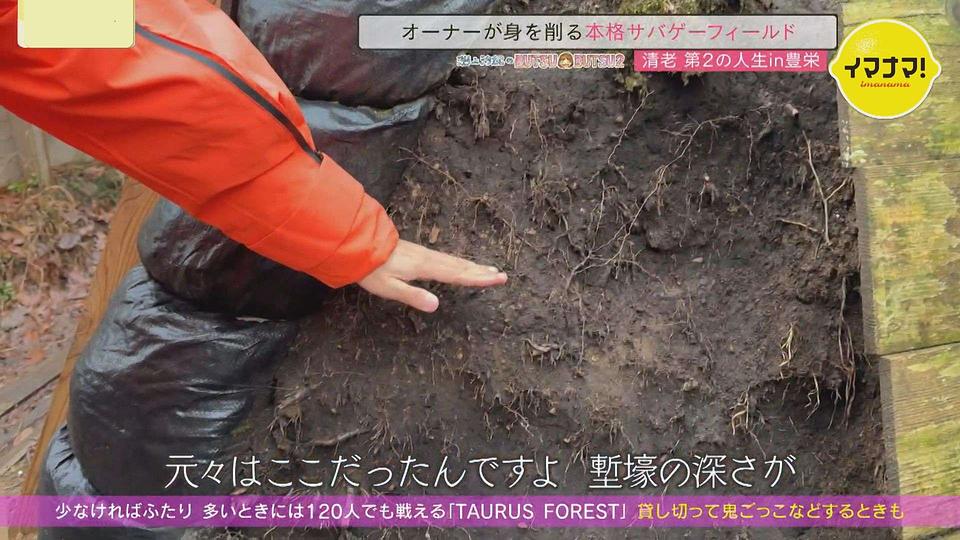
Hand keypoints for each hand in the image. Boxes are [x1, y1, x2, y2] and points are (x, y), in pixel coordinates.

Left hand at [357, 240, 507, 312]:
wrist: (359, 245)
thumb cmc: (372, 270)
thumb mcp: (389, 288)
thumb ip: (413, 296)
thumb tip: (436, 305)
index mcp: (425, 268)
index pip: (456, 275)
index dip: (477, 279)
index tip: (497, 279)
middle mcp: (429, 259)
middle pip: (460, 267)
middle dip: (481, 272)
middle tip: (502, 276)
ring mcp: (425, 254)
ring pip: (454, 261)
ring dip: (473, 266)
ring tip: (489, 269)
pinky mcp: (419, 253)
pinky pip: (446, 258)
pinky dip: (460, 262)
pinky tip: (461, 264)